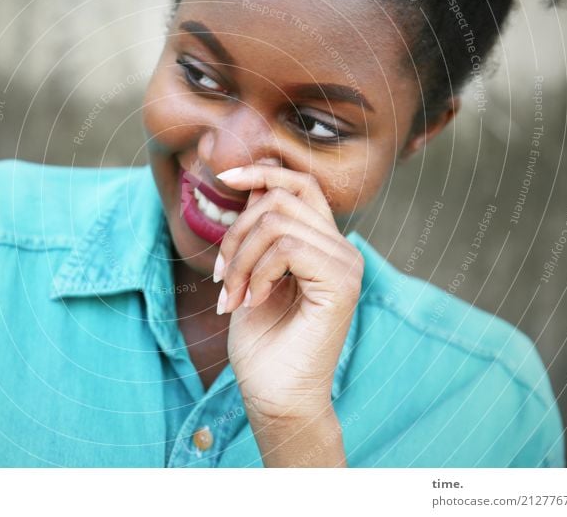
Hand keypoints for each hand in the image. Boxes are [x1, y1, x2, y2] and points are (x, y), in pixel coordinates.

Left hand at [214, 164, 363, 423]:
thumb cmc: (262, 341)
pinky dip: (257, 273)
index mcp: (323, 243)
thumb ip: (258, 232)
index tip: (225, 178)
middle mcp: (341, 248)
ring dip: (239, 259)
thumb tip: (251, 186)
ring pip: (276, 222)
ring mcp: (346, 263)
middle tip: (221, 277)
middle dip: (236, 233)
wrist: (275, 395)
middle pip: (280, 198)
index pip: (300, 184)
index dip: (262, 172)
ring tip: (232, 296)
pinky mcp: (341, 283)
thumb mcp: (251, 273)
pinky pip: (287, 249)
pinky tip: (253, 303)